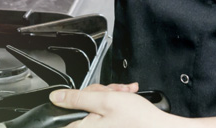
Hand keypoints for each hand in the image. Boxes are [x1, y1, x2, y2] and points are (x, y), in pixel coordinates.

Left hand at [50, 83, 183, 127]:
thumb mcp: (105, 100)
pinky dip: (117, 102)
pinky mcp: (110, 126)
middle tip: (115, 92)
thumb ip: (78, 98)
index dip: (75, 99)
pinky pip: (106, 113)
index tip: (88, 95)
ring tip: (126, 94)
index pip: (64, 115)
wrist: (158, 127)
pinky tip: (127, 98)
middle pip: (84, 105)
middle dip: (101, 92)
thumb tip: (56, 97)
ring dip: (112, 95)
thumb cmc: (136, 119)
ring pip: (97, 105)